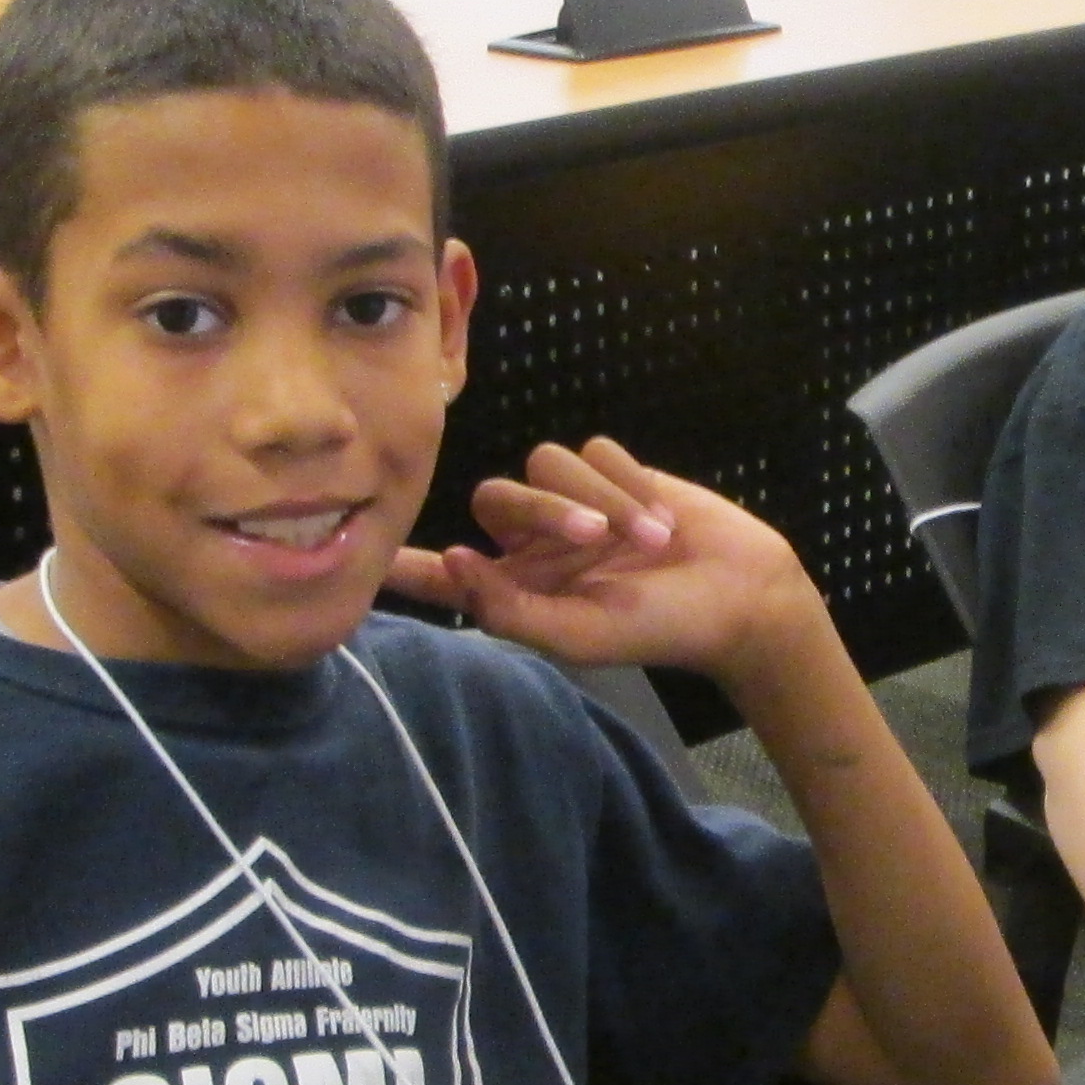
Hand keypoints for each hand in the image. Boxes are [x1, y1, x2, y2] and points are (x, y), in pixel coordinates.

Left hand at [389, 438, 821, 686]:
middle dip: (545, 511)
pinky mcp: (612, 470)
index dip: (398, 562)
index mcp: (517, 589)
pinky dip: (628, 482)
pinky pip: (595, 450)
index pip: (442, 573)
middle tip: (596, 541)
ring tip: (648, 540)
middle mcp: (534, 542)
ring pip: (546, 463)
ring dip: (599, 497)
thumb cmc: (658, 626)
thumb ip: (508, 607)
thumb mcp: (578, 635)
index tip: (346, 547)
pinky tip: (661, 518)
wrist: (738, 594)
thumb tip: (453, 561)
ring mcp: (573, 502)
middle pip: (496, 495)